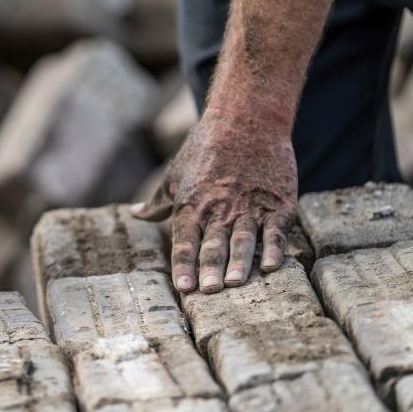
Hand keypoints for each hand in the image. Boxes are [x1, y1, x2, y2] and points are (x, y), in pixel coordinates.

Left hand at [131, 109, 297, 293]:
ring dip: (239, 263)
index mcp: (192, 205)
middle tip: (208, 292)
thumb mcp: (175, 174)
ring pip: (243, 240)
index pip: (185, 242)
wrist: (247, 119)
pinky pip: (275, 231)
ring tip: (234, 283)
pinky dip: (274, 249)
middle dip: (210, 269)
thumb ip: (158, 201)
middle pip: (213, 245)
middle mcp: (220, 209)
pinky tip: (271, 267)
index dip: (183, 266)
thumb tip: (135, 214)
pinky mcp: (277, 204)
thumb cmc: (206, 147)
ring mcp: (250, 207)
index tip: (183, 288)